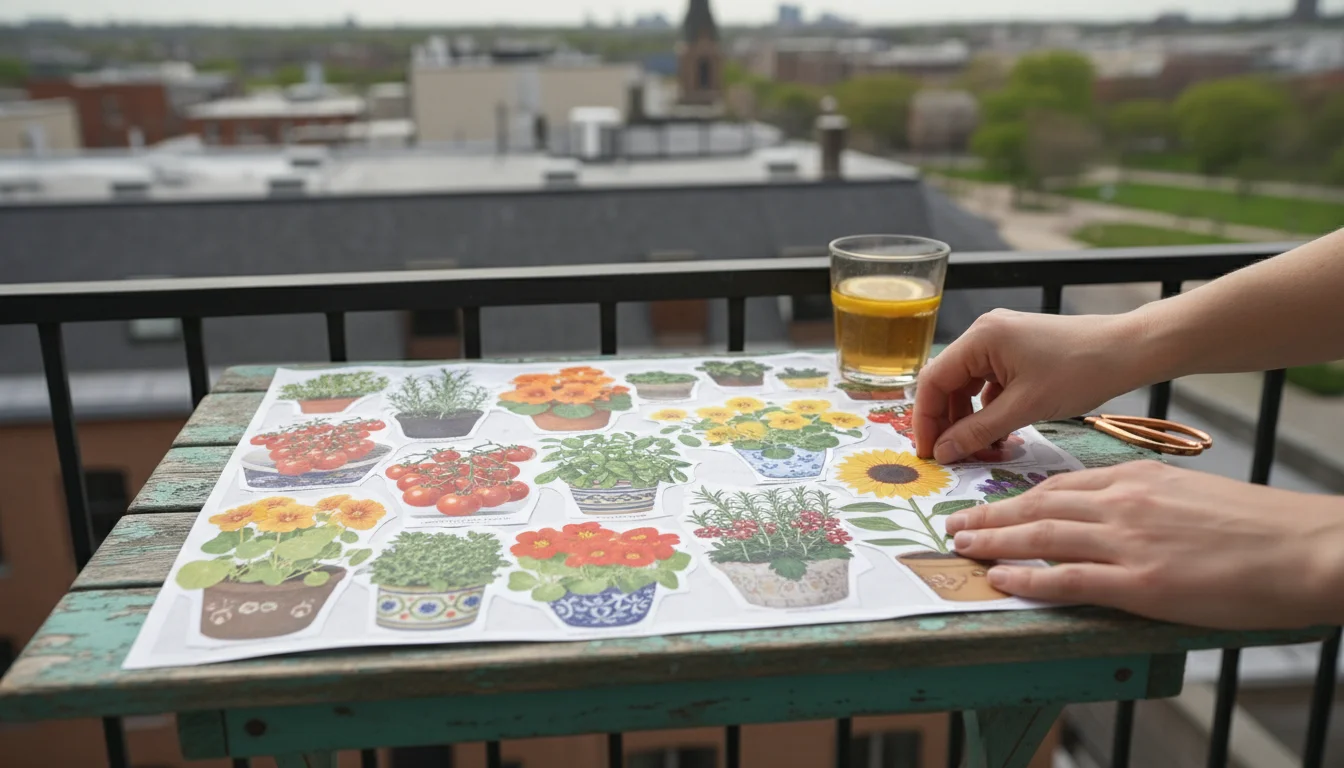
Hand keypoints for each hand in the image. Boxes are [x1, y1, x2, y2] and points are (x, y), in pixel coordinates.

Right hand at [913, 310, 1162, 462]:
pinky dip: (989, 410)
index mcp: (980, 338)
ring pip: (968, 386)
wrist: (1129, 350)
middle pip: (948, 383)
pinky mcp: (1017, 351)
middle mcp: (984, 333)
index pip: (933, 381)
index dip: (926, 420)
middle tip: (950, 457)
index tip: (929, 454)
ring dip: (969, 419)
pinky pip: (989, 384)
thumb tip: (943, 453)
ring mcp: (1001, 340)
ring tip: (980, 450)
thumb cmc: (1080, 372)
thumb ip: (978, 432)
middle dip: (948, 422)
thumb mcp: (1025, 407)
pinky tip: (999, 435)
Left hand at [945, 461, 1343, 629]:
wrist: (1306, 547)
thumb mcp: (1191, 495)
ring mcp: (1129, 543)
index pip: (1060, 484)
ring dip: (994, 542)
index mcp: (1137, 479)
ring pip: (1042, 536)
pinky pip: (1068, 579)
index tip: (990, 504)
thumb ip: (1145, 501)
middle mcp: (1124, 504)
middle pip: (1038, 506)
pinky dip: (1028, 579)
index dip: (1017, 496)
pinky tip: (1001, 580)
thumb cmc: (1257, 526)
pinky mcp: (1141, 584)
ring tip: (962, 546)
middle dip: (990, 515)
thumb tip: (1113, 517)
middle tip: (956, 524)